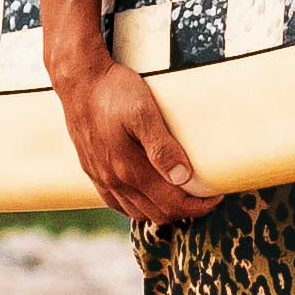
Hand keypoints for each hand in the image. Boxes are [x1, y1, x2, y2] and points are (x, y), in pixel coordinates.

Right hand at [55, 42, 215, 226]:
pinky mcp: (92, 171)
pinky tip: (149, 197)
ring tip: (182, 198)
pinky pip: (116, 203)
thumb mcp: (143, 112)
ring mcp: (101, 177)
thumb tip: (182, 177)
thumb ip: (161, 146)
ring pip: (137, 212)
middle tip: (205, 198)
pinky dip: (137, 207)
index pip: (171, 203)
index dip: (197, 206)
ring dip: (162, 211)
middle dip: (185, 211)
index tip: (215, 197)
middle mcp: (114, 179)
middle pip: (157, 213)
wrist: (79, 82)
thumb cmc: (114, 92)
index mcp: (129, 168)